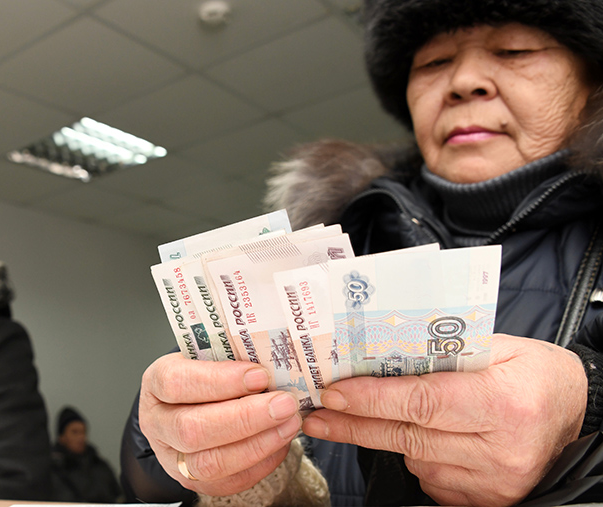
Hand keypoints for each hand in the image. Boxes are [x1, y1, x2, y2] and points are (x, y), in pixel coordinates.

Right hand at [139, 352, 302, 496]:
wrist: (190, 404)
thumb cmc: (202, 375)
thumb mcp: (206, 357)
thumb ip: (230, 359)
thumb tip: (271, 362)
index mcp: (156, 383)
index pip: (176, 383)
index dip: (218, 381)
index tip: (259, 375)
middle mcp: (157, 423)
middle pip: (191, 430)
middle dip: (245, 418)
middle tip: (284, 404)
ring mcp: (172, 458)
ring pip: (209, 463)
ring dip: (257, 444)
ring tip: (289, 423)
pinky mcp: (194, 481)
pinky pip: (228, 481)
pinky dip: (261, 463)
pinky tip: (280, 441)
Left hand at [301, 334, 586, 506]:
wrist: (573, 411)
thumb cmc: (532, 372)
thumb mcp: (497, 346)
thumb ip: (441, 351)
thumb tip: (373, 354)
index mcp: (504, 403)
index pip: (422, 401)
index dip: (372, 399)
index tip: (333, 392)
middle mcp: (501, 449)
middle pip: (409, 435)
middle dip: (355, 423)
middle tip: (317, 414)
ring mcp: (495, 482)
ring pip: (414, 459)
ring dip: (385, 437)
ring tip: (359, 417)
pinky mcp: (488, 500)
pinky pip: (430, 478)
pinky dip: (416, 456)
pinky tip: (419, 436)